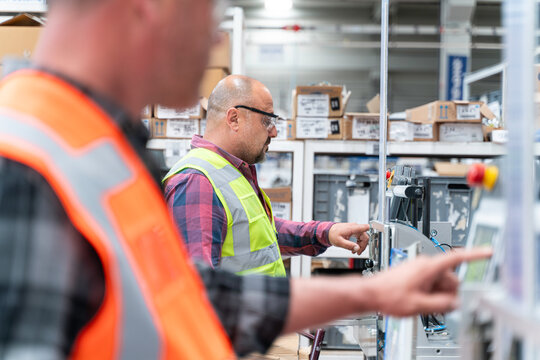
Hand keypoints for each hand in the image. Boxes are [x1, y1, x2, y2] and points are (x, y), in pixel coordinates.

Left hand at [328, 223, 369, 254]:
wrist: (328, 231)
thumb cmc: (332, 234)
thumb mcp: (339, 242)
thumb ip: (349, 245)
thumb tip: (357, 248)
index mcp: (353, 228)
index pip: (366, 228)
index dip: (370, 233)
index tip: (370, 242)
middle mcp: (355, 227)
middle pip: (365, 236)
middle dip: (363, 245)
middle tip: (358, 252)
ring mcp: (354, 229)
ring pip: (363, 238)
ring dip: (360, 245)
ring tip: (355, 251)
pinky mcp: (353, 231)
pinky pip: (359, 238)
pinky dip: (358, 243)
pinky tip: (354, 248)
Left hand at [369, 248, 492, 316]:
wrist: (370, 293)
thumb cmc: (388, 295)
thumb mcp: (418, 305)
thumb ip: (441, 304)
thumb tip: (455, 303)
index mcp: (428, 267)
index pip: (457, 258)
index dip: (475, 255)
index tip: (488, 251)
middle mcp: (424, 265)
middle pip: (451, 278)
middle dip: (449, 293)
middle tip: (435, 305)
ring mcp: (419, 269)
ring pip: (441, 283)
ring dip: (438, 295)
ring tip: (422, 304)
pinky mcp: (414, 274)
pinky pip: (431, 283)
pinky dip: (431, 293)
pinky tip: (420, 302)